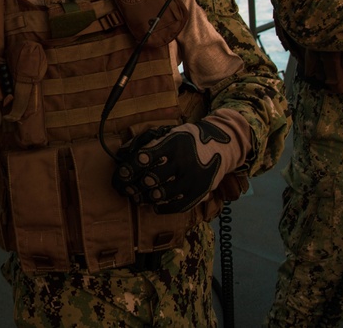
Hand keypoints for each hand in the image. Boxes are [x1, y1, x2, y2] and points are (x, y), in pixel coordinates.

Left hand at [113, 110, 249, 212]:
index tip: (121, 174)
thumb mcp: (170, 134)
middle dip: (134, 185)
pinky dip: (161, 208)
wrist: (221, 147)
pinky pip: (175, 207)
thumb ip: (147, 143)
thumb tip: (122, 154)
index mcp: (173, 144)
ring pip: (161, 195)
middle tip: (125, 188)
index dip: (128, 168)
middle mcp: (183, 163)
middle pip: (150, 179)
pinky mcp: (199, 194)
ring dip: (144, 197)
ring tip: (136, 197)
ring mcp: (192, 180)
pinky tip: (154, 204)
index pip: (144, 159)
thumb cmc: (188, 140)